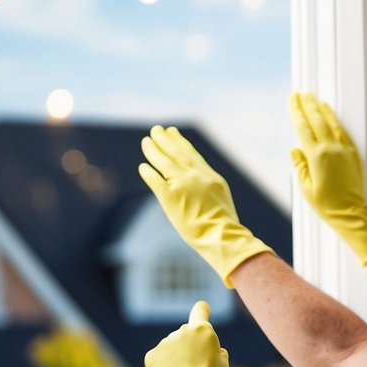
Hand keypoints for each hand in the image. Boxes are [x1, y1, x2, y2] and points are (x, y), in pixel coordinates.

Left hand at [139, 125, 273, 286]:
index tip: (171, 132)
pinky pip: (155, 180)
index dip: (179, 142)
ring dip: (153, 149)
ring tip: (146, 141)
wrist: (222, 236)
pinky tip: (142, 166)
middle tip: (156, 130)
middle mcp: (195, 175)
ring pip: (164, 161)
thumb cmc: (223, 222)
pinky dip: (148, 172)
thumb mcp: (219, 195)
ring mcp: (182, 184)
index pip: (190, 154)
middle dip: (164, 140)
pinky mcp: (170, 197)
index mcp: (209, 175)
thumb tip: (195, 178)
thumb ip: (207, 183)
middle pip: (176, 152)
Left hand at [144, 301, 229, 366]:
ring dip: (175, 356)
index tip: (202, 308)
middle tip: (194, 365)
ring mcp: (165, 342)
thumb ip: (216, 350)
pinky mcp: (152, 355)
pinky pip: (158, 357)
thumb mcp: (223, 363)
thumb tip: (213, 350)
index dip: (202, 310)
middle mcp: (182, 331)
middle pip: (185, 334)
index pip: (200, 311)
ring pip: (171, 347)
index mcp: (202, 330)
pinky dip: (163, 366)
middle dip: (189, 345)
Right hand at [289, 92, 366, 264]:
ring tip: (313, 97)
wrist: (350, 213)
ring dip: (321, 108)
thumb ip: (300, 165)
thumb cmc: (325, 205)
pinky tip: (329, 113)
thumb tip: (295, 149)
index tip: (292, 98)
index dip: (296, 111)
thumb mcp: (305, 187)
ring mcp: (344, 150)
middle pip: (316, 120)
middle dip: (307, 104)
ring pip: (330, 123)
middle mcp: (330, 149)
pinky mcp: (353, 154)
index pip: (302, 127)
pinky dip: (334, 120)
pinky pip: (343, 131)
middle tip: (301, 92)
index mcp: (316, 156)